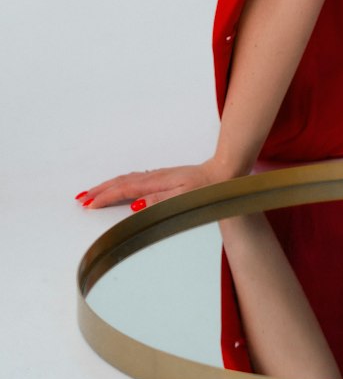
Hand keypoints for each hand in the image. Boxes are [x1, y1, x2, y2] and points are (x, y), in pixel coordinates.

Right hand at [76, 158, 233, 209]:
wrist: (224, 172)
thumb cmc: (207, 188)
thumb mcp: (185, 198)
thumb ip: (160, 201)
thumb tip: (136, 205)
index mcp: (157, 182)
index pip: (124, 189)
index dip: (105, 196)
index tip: (89, 204)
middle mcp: (155, 177)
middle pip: (121, 182)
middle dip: (100, 190)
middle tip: (81, 198)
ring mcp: (159, 176)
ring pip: (127, 179)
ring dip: (108, 186)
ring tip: (93, 193)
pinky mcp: (165, 178)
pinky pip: (135, 180)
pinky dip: (122, 183)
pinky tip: (121, 187)